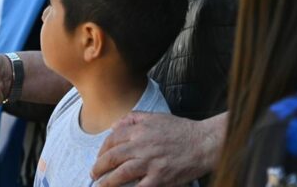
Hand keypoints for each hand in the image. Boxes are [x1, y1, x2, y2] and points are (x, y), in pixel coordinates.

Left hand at [91, 112, 222, 186]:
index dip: (102, 149)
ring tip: (98, 186)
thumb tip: (113, 126)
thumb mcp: (155, 117)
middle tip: (93, 173)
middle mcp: (142, 146)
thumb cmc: (180, 130)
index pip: (112, 139)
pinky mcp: (160, 178)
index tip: (99, 157)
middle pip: (112, 157)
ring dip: (106, 182)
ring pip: (121, 174)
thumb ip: (132, 119)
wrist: (203, 143)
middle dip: (98, 167)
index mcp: (139, 130)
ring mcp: (150, 163)